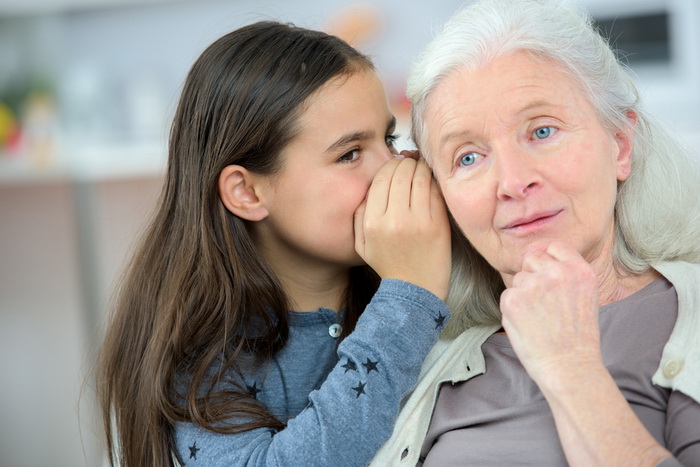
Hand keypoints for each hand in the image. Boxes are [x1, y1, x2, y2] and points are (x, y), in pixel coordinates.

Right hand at [354, 157, 450, 299]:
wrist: (415, 288)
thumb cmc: (388, 264)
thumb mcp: (362, 244)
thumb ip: (359, 214)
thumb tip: (371, 187)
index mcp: (373, 223)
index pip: (381, 178)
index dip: (390, 165)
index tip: (396, 163)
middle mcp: (394, 220)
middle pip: (401, 173)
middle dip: (406, 162)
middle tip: (410, 162)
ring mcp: (418, 222)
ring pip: (420, 178)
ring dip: (421, 167)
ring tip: (421, 167)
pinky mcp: (437, 225)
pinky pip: (435, 192)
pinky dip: (433, 181)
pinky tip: (431, 181)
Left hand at [499, 242, 601, 384]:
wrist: (569, 367)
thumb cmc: (576, 336)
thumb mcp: (585, 296)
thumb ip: (566, 274)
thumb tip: (537, 255)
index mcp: (580, 271)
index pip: (554, 246)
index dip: (547, 259)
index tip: (546, 274)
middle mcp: (558, 273)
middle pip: (532, 258)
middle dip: (533, 275)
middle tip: (544, 304)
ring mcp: (534, 285)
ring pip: (518, 279)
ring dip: (523, 295)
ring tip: (540, 319)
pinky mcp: (513, 299)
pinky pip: (507, 296)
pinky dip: (513, 310)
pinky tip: (529, 326)